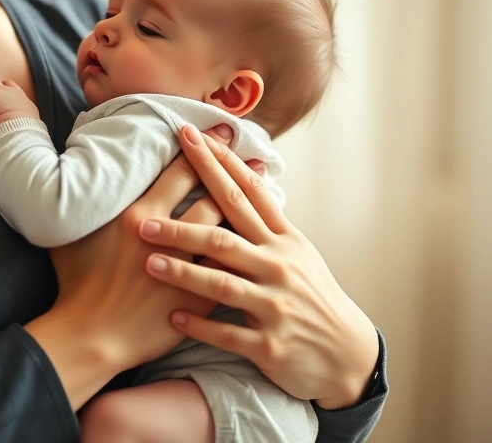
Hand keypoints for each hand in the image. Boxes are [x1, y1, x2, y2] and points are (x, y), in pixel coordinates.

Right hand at [40, 127, 244, 374]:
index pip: (178, 173)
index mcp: (137, 215)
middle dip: (232, 168)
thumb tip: (79, 175)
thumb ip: (86, 203)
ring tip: (265, 183)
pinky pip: (231, 268)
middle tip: (250, 149)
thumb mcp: (72, 233)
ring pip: (228, 228)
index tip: (216, 132)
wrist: (91, 337)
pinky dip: (247, 251)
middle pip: (211, 194)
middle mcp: (168, 236)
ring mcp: (188, 268)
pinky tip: (262, 238)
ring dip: (248, 205)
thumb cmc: (76, 285)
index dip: (200, 149)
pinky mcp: (200, 297)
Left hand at [139, 125, 378, 408]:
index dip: (218, 164)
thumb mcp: (296, 253)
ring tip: (150, 264)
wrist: (347, 353)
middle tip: (144, 219)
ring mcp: (275, 306)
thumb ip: (266, 222)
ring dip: (184, 273)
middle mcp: (279, 267)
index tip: (189, 137)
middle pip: (225, 236)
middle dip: (183, 225)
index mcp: (283, 241)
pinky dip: (201, 325)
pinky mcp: (270, 345)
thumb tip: (242, 177)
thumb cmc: (311, 296)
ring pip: (223, 284)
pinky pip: (229, 333)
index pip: (247, 194)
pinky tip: (174, 318)